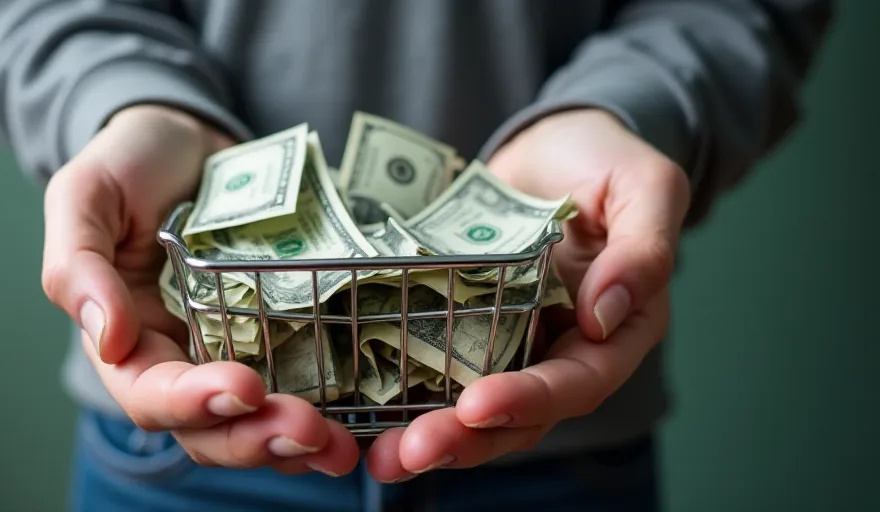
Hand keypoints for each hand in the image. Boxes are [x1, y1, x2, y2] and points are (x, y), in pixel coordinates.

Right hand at [41, 105, 358, 475]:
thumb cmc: (130, 165)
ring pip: (257, 422)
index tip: (241, 386)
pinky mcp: (280, 336)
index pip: (151, 394)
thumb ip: (78, 264)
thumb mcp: (87, 196)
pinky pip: (300, 386)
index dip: (193, 402)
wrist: (189, 142)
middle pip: (210, 429)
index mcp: (126, 342)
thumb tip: (109, 339)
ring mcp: (233, 353)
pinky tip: (360, 423)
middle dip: (256, 437)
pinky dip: (328, 411)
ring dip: (296, 442)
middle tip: (308, 431)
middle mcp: (181, 361)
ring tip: (340, 446)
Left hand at [366, 108, 690, 481]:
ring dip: (426, 434)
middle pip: (517, 415)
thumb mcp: (644, 188)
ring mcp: (507, 341)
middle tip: (407, 453)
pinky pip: (433, 364)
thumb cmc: (606, 161)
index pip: (576, 383)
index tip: (477, 406)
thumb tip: (604, 316)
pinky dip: (400, 390)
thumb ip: (642, 250)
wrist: (553, 145)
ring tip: (378, 457)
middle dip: (464, 439)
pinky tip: (360, 411)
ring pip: (470, 406)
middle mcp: (559, 350)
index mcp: (614, 333)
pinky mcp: (462, 323)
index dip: (529, 400)